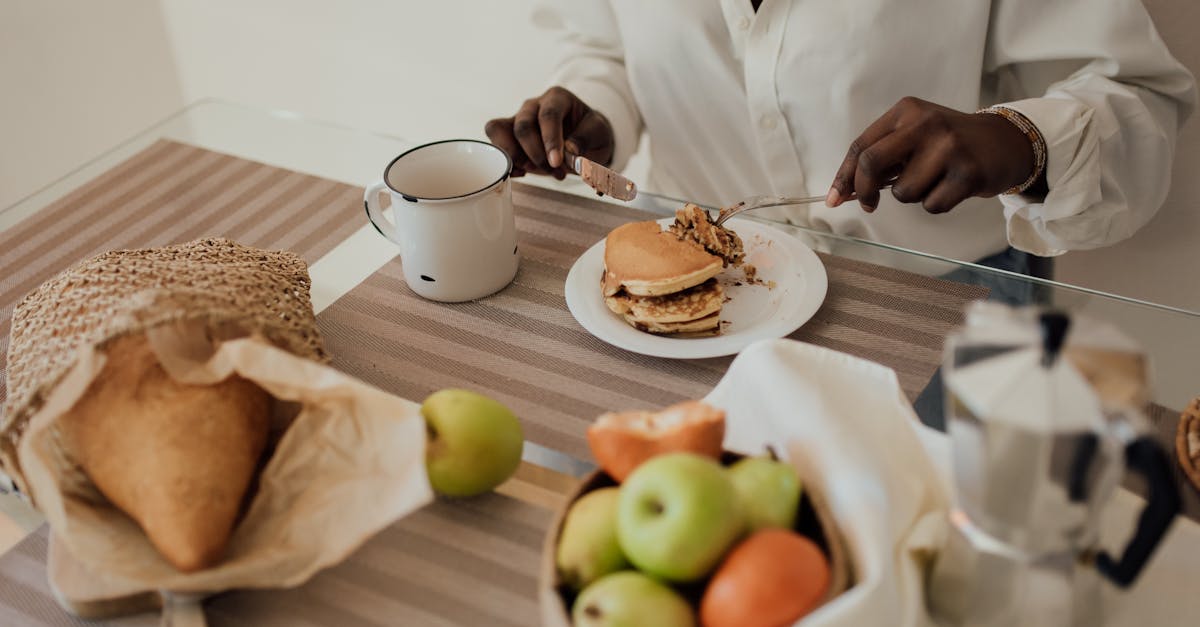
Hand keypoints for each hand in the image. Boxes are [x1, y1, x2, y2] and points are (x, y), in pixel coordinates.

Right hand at [484, 86, 614, 179]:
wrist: (584, 140)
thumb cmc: (591, 133)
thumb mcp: (599, 133)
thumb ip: (586, 138)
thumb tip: (570, 150)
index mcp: (557, 98)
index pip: (548, 115)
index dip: (550, 140)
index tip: (556, 162)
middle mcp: (534, 105)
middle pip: (523, 126)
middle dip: (536, 154)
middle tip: (555, 172)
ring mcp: (518, 119)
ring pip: (499, 131)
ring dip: (517, 158)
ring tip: (537, 171)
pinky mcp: (508, 135)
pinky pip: (496, 144)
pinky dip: (506, 162)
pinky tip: (522, 172)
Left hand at [827, 97, 1039, 213]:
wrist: (1003, 142)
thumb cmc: (949, 144)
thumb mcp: (914, 137)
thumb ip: (882, 159)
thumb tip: (843, 192)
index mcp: (906, 111)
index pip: (861, 146)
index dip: (844, 176)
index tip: (834, 199)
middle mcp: (925, 122)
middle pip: (871, 163)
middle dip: (863, 190)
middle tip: (870, 204)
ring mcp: (948, 146)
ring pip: (903, 193)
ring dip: (913, 196)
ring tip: (934, 180)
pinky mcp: (968, 172)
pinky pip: (931, 205)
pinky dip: (936, 204)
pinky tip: (952, 187)